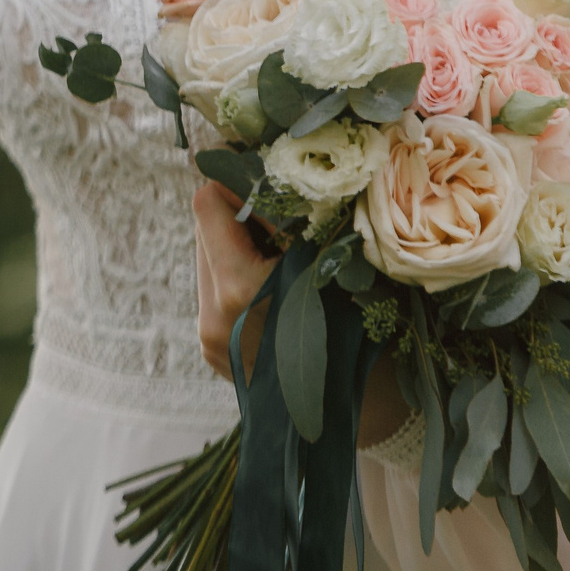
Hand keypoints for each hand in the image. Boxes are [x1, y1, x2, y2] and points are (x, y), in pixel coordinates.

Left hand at [192, 182, 410, 445]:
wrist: (365, 408)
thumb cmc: (362, 326)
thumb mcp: (332, 262)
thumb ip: (290, 218)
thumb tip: (258, 162)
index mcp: (240, 290)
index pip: (207, 204)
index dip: (236, 185)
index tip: (267, 185)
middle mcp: (214, 316)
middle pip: (203, 230)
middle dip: (238, 218)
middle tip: (282, 224)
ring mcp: (210, 338)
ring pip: (208, 261)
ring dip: (237, 249)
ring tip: (283, 263)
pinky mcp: (213, 352)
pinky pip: (214, 292)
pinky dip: (238, 281)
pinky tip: (275, 292)